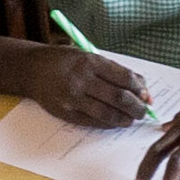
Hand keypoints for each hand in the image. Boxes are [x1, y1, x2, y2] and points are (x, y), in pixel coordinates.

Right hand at [24, 41, 160, 129]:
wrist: (32, 69)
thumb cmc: (65, 61)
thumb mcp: (88, 56)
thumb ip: (114, 70)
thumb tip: (141, 86)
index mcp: (89, 61)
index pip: (124, 78)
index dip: (140, 89)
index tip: (147, 95)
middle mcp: (81, 79)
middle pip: (119, 98)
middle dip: (137, 107)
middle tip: (143, 111)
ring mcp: (73, 98)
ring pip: (108, 113)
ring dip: (125, 119)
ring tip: (131, 119)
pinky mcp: (66, 112)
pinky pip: (93, 121)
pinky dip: (109, 123)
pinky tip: (115, 121)